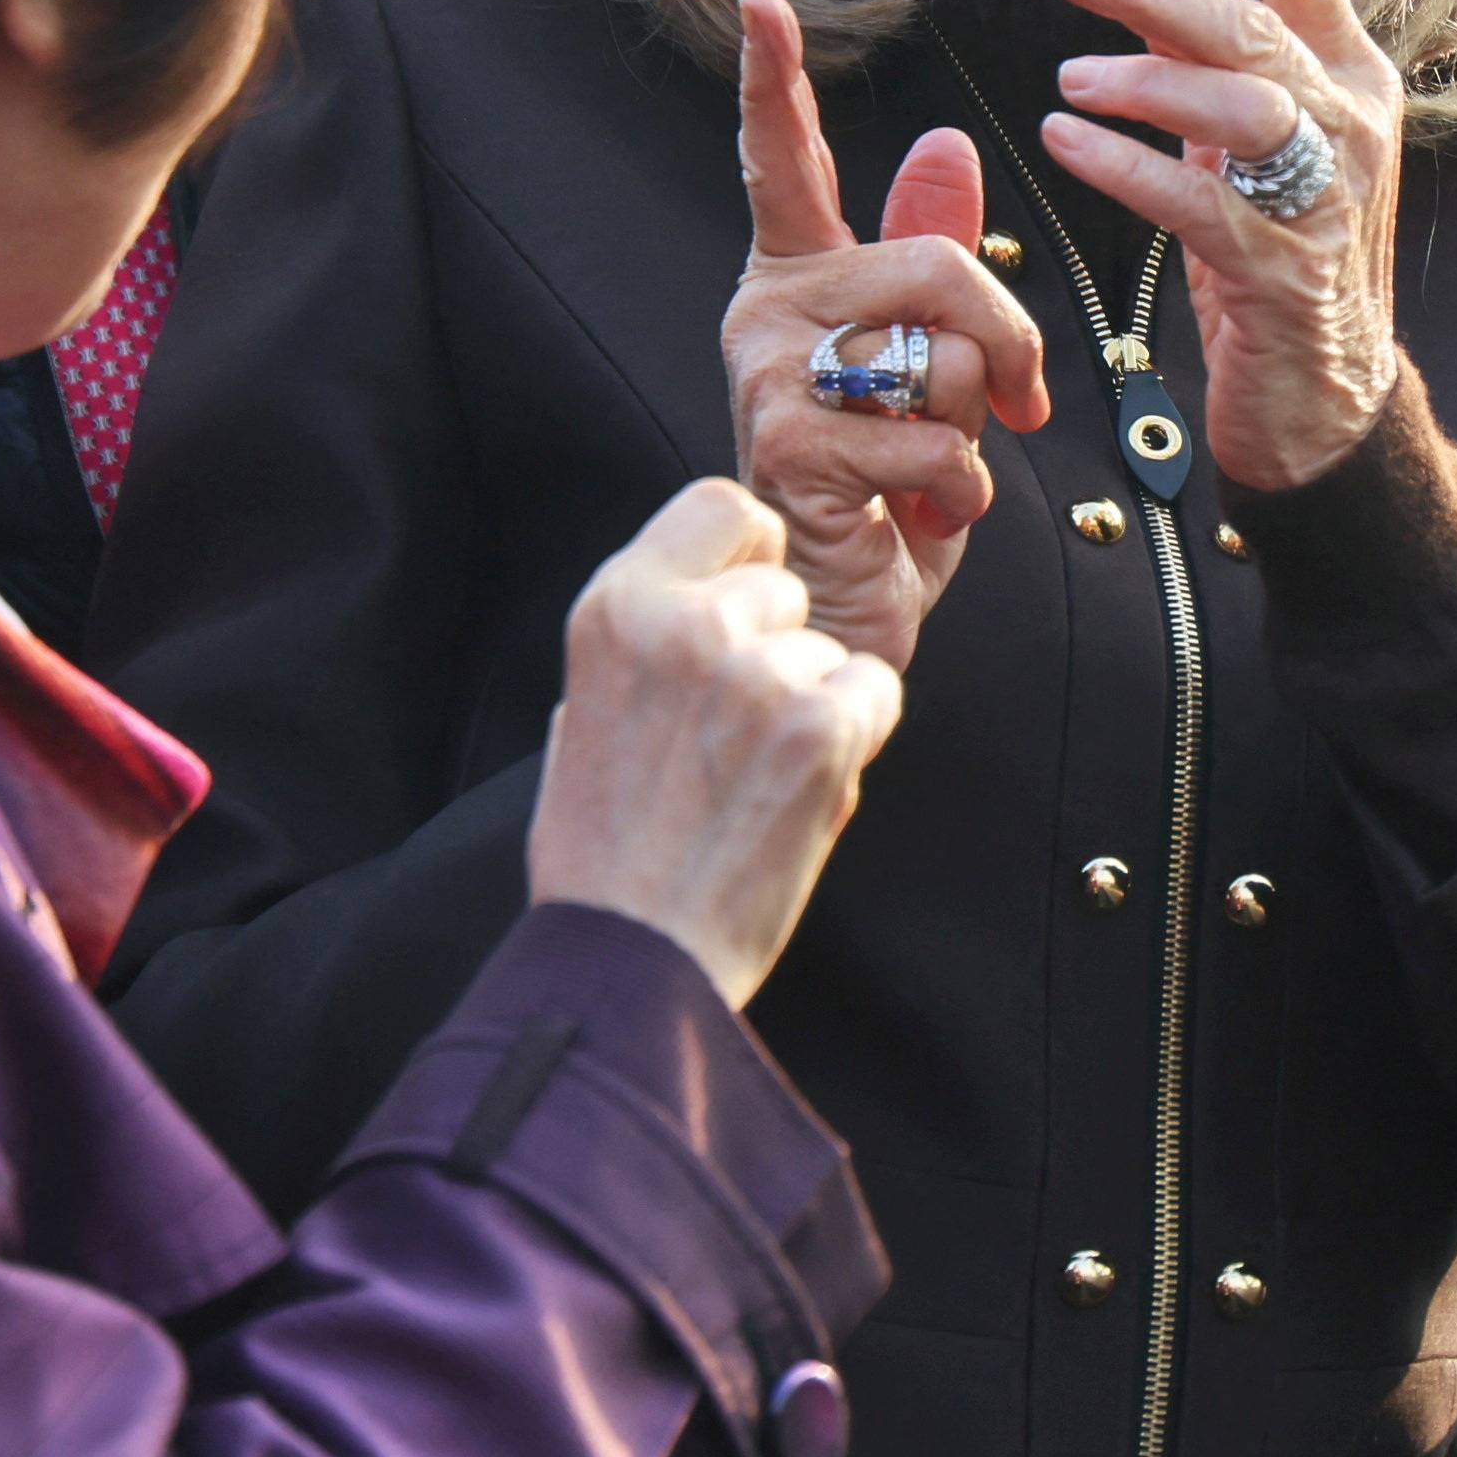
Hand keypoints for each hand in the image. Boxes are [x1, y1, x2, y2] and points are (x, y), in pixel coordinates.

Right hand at [525, 479, 904, 1008]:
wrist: (631, 952)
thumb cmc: (605, 848)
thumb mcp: (583, 708)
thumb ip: (645, 638)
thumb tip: (701, 597)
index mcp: (616, 607)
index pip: (724, 505)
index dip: (749, 554)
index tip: (743, 604)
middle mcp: (686, 623)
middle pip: (786, 584)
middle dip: (779, 645)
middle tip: (738, 731)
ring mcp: (757, 672)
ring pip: (831, 647)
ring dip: (815, 701)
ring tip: (755, 777)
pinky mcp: (820, 727)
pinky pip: (873, 692)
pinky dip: (853, 738)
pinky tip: (796, 791)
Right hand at [724, 0, 1051, 666]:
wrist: (841, 619)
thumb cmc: (884, 494)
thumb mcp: (923, 366)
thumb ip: (930, 254)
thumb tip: (943, 146)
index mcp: (795, 282)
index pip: (782, 164)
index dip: (772, 82)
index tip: (759, 1)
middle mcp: (766, 316)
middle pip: (937, 266)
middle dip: (1006, 342)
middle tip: (1012, 407)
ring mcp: (770, 379)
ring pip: (943, 353)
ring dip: (975, 429)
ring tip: (932, 473)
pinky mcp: (791, 446)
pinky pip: (933, 438)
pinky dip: (958, 491)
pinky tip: (913, 519)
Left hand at [1040, 0, 1407, 491]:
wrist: (1326, 403)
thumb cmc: (1282, 262)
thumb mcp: (1261, 150)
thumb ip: (1227, 75)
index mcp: (1347, 77)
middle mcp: (1349, 123)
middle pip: (1247, 26)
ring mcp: (1326, 198)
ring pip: (1236, 106)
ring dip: (1141, 83)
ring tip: (1068, 78)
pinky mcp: (1285, 270)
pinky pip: (1200, 201)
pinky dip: (1128, 165)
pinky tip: (1072, 142)